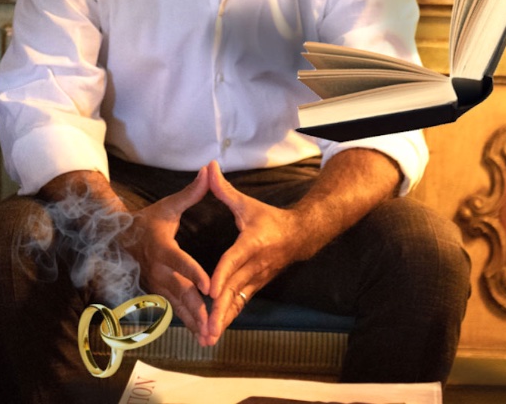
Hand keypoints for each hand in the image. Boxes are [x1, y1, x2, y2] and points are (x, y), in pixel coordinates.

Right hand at [125, 166, 213, 340]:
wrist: (121, 239)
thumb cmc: (149, 220)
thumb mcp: (168, 205)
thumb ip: (191, 192)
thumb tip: (209, 170)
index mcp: (162, 248)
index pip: (180, 261)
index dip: (194, 273)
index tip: (210, 286)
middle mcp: (159, 270)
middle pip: (180, 291)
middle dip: (197, 309)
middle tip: (213, 323)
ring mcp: (157, 285)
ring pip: (178, 305)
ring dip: (194, 321)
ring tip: (210, 337)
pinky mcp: (158, 293)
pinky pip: (175, 310)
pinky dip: (188, 323)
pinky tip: (202, 335)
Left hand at [199, 161, 313, 344]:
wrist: (299, 236)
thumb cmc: (268, 218)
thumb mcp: (246, 203)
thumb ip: (224, 190)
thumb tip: (208, 168)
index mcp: (251, 244)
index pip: (234, 260)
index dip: (222, 275)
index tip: (210, 290)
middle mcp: (255, 265)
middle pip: (234, 289)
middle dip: (219, 309)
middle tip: (206, 327)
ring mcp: (256, 279)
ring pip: (237, 302)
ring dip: (223, 320)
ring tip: (208, 338)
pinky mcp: (255, 288)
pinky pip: (240, 304)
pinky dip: (228, 319)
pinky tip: (215, 333)